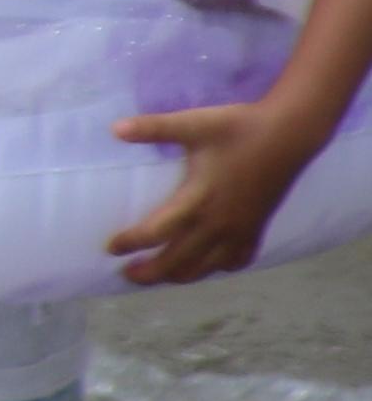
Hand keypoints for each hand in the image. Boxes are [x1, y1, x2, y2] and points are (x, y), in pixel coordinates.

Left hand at [108, 105, 301, 287]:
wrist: (289, 134)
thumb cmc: (238, 128)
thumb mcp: (193, 124)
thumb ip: (154, 128)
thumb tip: (114, 129)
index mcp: (198, 200)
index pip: (156, 232)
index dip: (131, 243)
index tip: (110, 248)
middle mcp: (218, 223)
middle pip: (177, 262)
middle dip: (149, 273)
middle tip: (125, 274)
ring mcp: (240, 230)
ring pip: (205, 267)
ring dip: (178, 276)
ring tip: (158, 276)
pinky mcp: (257, 229)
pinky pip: (235, 261)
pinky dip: (215, 268)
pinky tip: (206, 266)